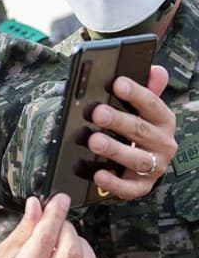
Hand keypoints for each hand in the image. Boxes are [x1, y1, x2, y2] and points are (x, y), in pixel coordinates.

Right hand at [0, 194, 98, 257]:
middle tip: (55, 216)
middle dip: (66, 226)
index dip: (54, 215)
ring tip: (62, 235)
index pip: (45, 240)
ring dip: (78, 243)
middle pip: (70, 252)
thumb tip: (36, 207)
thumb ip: (22, 231)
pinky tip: (70, 251)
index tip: (58, 200)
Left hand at [88, 65, 176, 198]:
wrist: (141, 166)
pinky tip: (98, 174)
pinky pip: (129, 188)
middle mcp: (163, 144)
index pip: (152, 104)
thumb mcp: (142, 110)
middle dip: (118, 121)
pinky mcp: (141, 187)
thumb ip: (147, 90)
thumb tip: (156, 70)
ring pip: (136, 159)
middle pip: (140, 130)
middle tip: (97, 113)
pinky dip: (113, 182)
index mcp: (163, 120)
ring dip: (114, 149)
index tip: (117, 83)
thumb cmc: (137, 130)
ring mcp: (154, 167)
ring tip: (93, 141)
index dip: (136, 93)